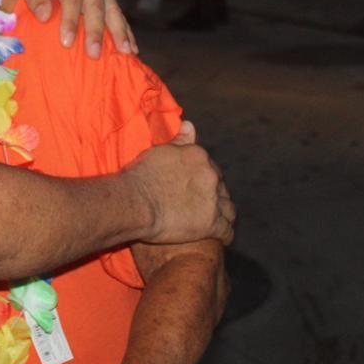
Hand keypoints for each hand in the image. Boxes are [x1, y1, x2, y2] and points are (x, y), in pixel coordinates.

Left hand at [12, 0, 136, 57]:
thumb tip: (44, 16)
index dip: (70, 20)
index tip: (66, 42)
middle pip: (96, 5)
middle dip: (95, 31)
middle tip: (94, 53)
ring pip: (112, 9)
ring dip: (119, 32)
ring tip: (125, 52)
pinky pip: (117, 13)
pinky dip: (125, 30)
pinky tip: (131, 46)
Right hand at [128, 121, 235, 244]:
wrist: (134, 201)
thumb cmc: (140, 176)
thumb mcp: (159, 151)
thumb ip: (178, 140)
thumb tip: (190, 125)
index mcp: (198, 156)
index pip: (210, 167)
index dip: (204, 178)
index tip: (197, 186)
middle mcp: (210, 175)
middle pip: (221, 187)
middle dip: (216, 195)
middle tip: (205, 205)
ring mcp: (213, 200)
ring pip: (229, 209)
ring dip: (224, 214)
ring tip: (219, 221)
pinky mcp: (212, 224)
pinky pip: (227, 231)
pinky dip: (226, 235)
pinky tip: (223, 238)